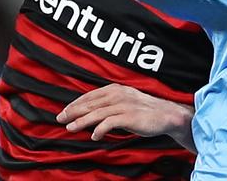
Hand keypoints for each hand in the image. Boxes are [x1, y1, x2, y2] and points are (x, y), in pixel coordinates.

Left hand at [56, 84, 195, 149]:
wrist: (166, 115)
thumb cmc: (144, 110)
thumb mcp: (125, 102)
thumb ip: (109, 104)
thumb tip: (90, 111)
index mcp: (116, 89)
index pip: (90, 95)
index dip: (75, 103)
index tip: (64, 112)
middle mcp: (118, 95)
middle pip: (90, 103)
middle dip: (73, 111)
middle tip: (60, 119)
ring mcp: (124, 105)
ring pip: (97, 113)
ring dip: (82, 121)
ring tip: (70, 128)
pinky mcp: (130, 116)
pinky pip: (110, 123)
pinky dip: (100, 129)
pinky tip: (94, 136)